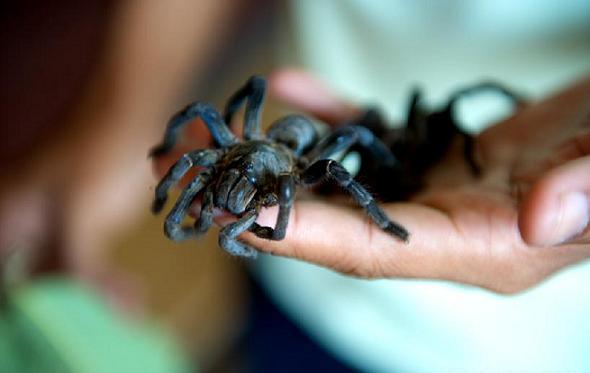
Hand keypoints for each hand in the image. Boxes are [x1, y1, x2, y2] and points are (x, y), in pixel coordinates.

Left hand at [155, 69, 589, 293]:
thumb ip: (586, 194)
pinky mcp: (430, 159)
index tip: (237, 217)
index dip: (306, 237)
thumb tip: (540, 218)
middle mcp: (443, 228)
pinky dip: (327, 114)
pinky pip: (366, 138)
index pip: (374, 250)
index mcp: (481, 249)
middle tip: (187, 172)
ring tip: (211, 133)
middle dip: (261, 197)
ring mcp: (431, 193)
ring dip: (277, 154)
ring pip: (341, 178)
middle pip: (336, 220)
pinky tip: (285, 86)